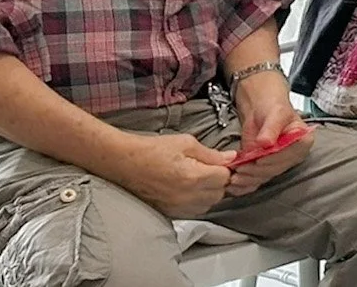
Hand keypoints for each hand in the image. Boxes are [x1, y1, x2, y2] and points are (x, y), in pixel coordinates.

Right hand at [109, 131, 235, 218]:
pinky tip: (189, 188)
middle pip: (219, 193)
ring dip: (209, 192)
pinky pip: (193, 211)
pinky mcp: (169, 213)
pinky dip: (197, 201)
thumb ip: (211, 154)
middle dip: (219, 181)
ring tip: (198, 178)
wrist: (125, 163)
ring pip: (208, 205)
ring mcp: (177, 208)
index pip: (225, 178)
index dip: (226, 168)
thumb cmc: (152, 151)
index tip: (221, 162)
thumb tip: (231, 158)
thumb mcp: (186, 143)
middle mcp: (187, 197)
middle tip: (210, 168)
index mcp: (193, 177)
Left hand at [227, 78, 313, 196]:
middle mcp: (293, 155)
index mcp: (303, 141)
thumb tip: (266, 143)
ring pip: (264, 177)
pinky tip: (234, 186)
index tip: (258, 159)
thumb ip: (271, 127)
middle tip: (240, 168)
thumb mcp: (275, 113)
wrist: (260, 110)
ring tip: (234, 177)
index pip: (289, 155)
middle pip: (276, 169)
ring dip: (248, 179)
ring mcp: (279, 163)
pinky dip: (245, 185)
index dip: (273, 159)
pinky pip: (257, 180)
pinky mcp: (265, 168)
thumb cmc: (272, 107)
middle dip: (257, 171)